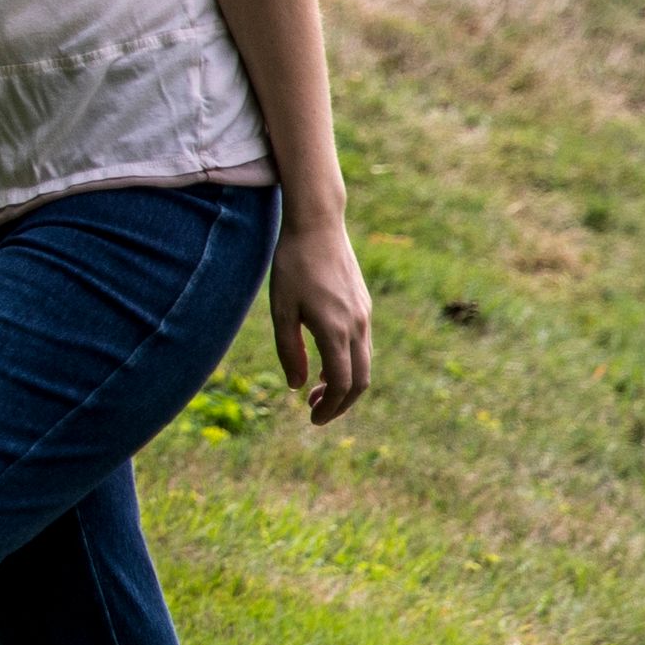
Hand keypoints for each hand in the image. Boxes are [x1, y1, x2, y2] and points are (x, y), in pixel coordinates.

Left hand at [268, 214, 373, 422]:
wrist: (318, 225)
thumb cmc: (292, 264)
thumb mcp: (281, 308)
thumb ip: (287, 349)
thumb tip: (295, 386)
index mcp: (335, 329)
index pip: (340, 383)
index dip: (329, 407)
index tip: (312, 420)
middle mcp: (357, 326)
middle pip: (359, 381)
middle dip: (339, 404)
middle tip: (314, 414)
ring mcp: (364, 316)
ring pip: (363, 364)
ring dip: (342, 385)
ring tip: (313, 392)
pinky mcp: (363, 307)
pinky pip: (361, 346)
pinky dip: (347, 364)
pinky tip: (323, 365)